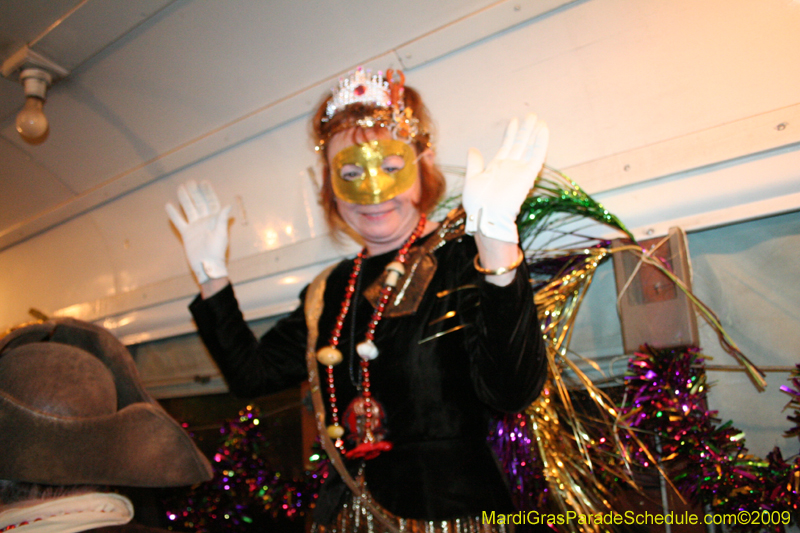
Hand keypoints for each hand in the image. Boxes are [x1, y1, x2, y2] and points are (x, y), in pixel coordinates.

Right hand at [166, 180, 231, 283]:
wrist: (207, 265)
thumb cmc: (217, 251)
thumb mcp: (221, 234)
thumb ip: (222, 219)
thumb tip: (228, 205)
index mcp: (215, 220)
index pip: (211, 202)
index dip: (208, 193)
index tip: (204, 182)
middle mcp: (205, 221)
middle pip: (199, 203)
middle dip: (195, 192)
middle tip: (190, 182)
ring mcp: (195, 226)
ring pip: (189, 209)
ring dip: (185, 199)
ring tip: (180, 188)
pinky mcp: (186, 233)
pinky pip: (179, 221)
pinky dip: (174, 214)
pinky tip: (168, 205)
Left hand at [463, 113, 548, 242]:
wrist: (487, 215)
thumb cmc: (477, 203)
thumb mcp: (471, 179)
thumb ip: (474, 163)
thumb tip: (473, 149)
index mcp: (497, 167)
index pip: (507, 146)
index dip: (511, 133)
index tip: (514, 121)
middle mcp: (510, 167)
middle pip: (520, 144)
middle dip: (525, 130)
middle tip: (531, 116)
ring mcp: (519, 170)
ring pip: (530, 147)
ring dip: (534, 134)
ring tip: (538, 120)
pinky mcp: (527, 174)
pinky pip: (537, 156)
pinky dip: (541, 143)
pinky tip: (543, 130)